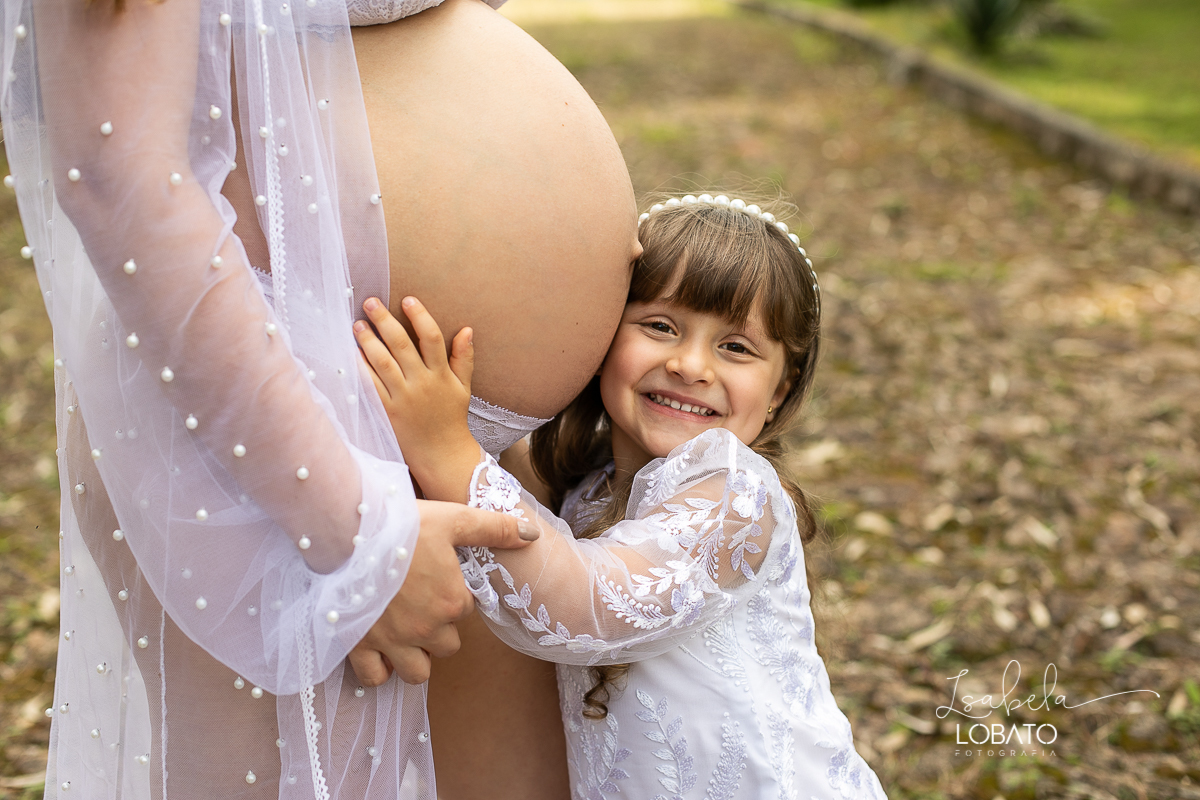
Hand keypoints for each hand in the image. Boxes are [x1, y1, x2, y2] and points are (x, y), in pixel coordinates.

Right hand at [347, 498, 537, 685]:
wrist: (346, 533)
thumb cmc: (402, 525)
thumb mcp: (453, 519)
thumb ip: (494, 529)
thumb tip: (532, 535)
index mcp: (451, 601)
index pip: (466, 610)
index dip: (455, 594)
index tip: (438, 576)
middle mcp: (426, 628)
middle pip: (447, 646)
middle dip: (440, 629)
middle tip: (422, 603)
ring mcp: (393, 641)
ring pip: (418, 672)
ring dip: (417, 657)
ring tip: (406, 632)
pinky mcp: (360, 645)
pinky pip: (375, 677)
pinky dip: (380, 669)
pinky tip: (380, 647)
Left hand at [355, 296, 481, 501]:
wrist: (442, 455)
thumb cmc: (451, 419)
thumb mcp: (463, 387)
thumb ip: (464, 358)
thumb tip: (467, 329)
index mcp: (441, 375)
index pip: (431, 338)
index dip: (419, 316)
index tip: (407, 299)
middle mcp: (422, 384)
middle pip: (401, 345)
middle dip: (384, 320)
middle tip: (371, 302)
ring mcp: (403, 398)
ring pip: (382, 363)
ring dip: (368, 340)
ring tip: (358, 324)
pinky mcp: (387, 412)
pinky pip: (371, 386)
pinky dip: (360, 368)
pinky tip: (352, 353)